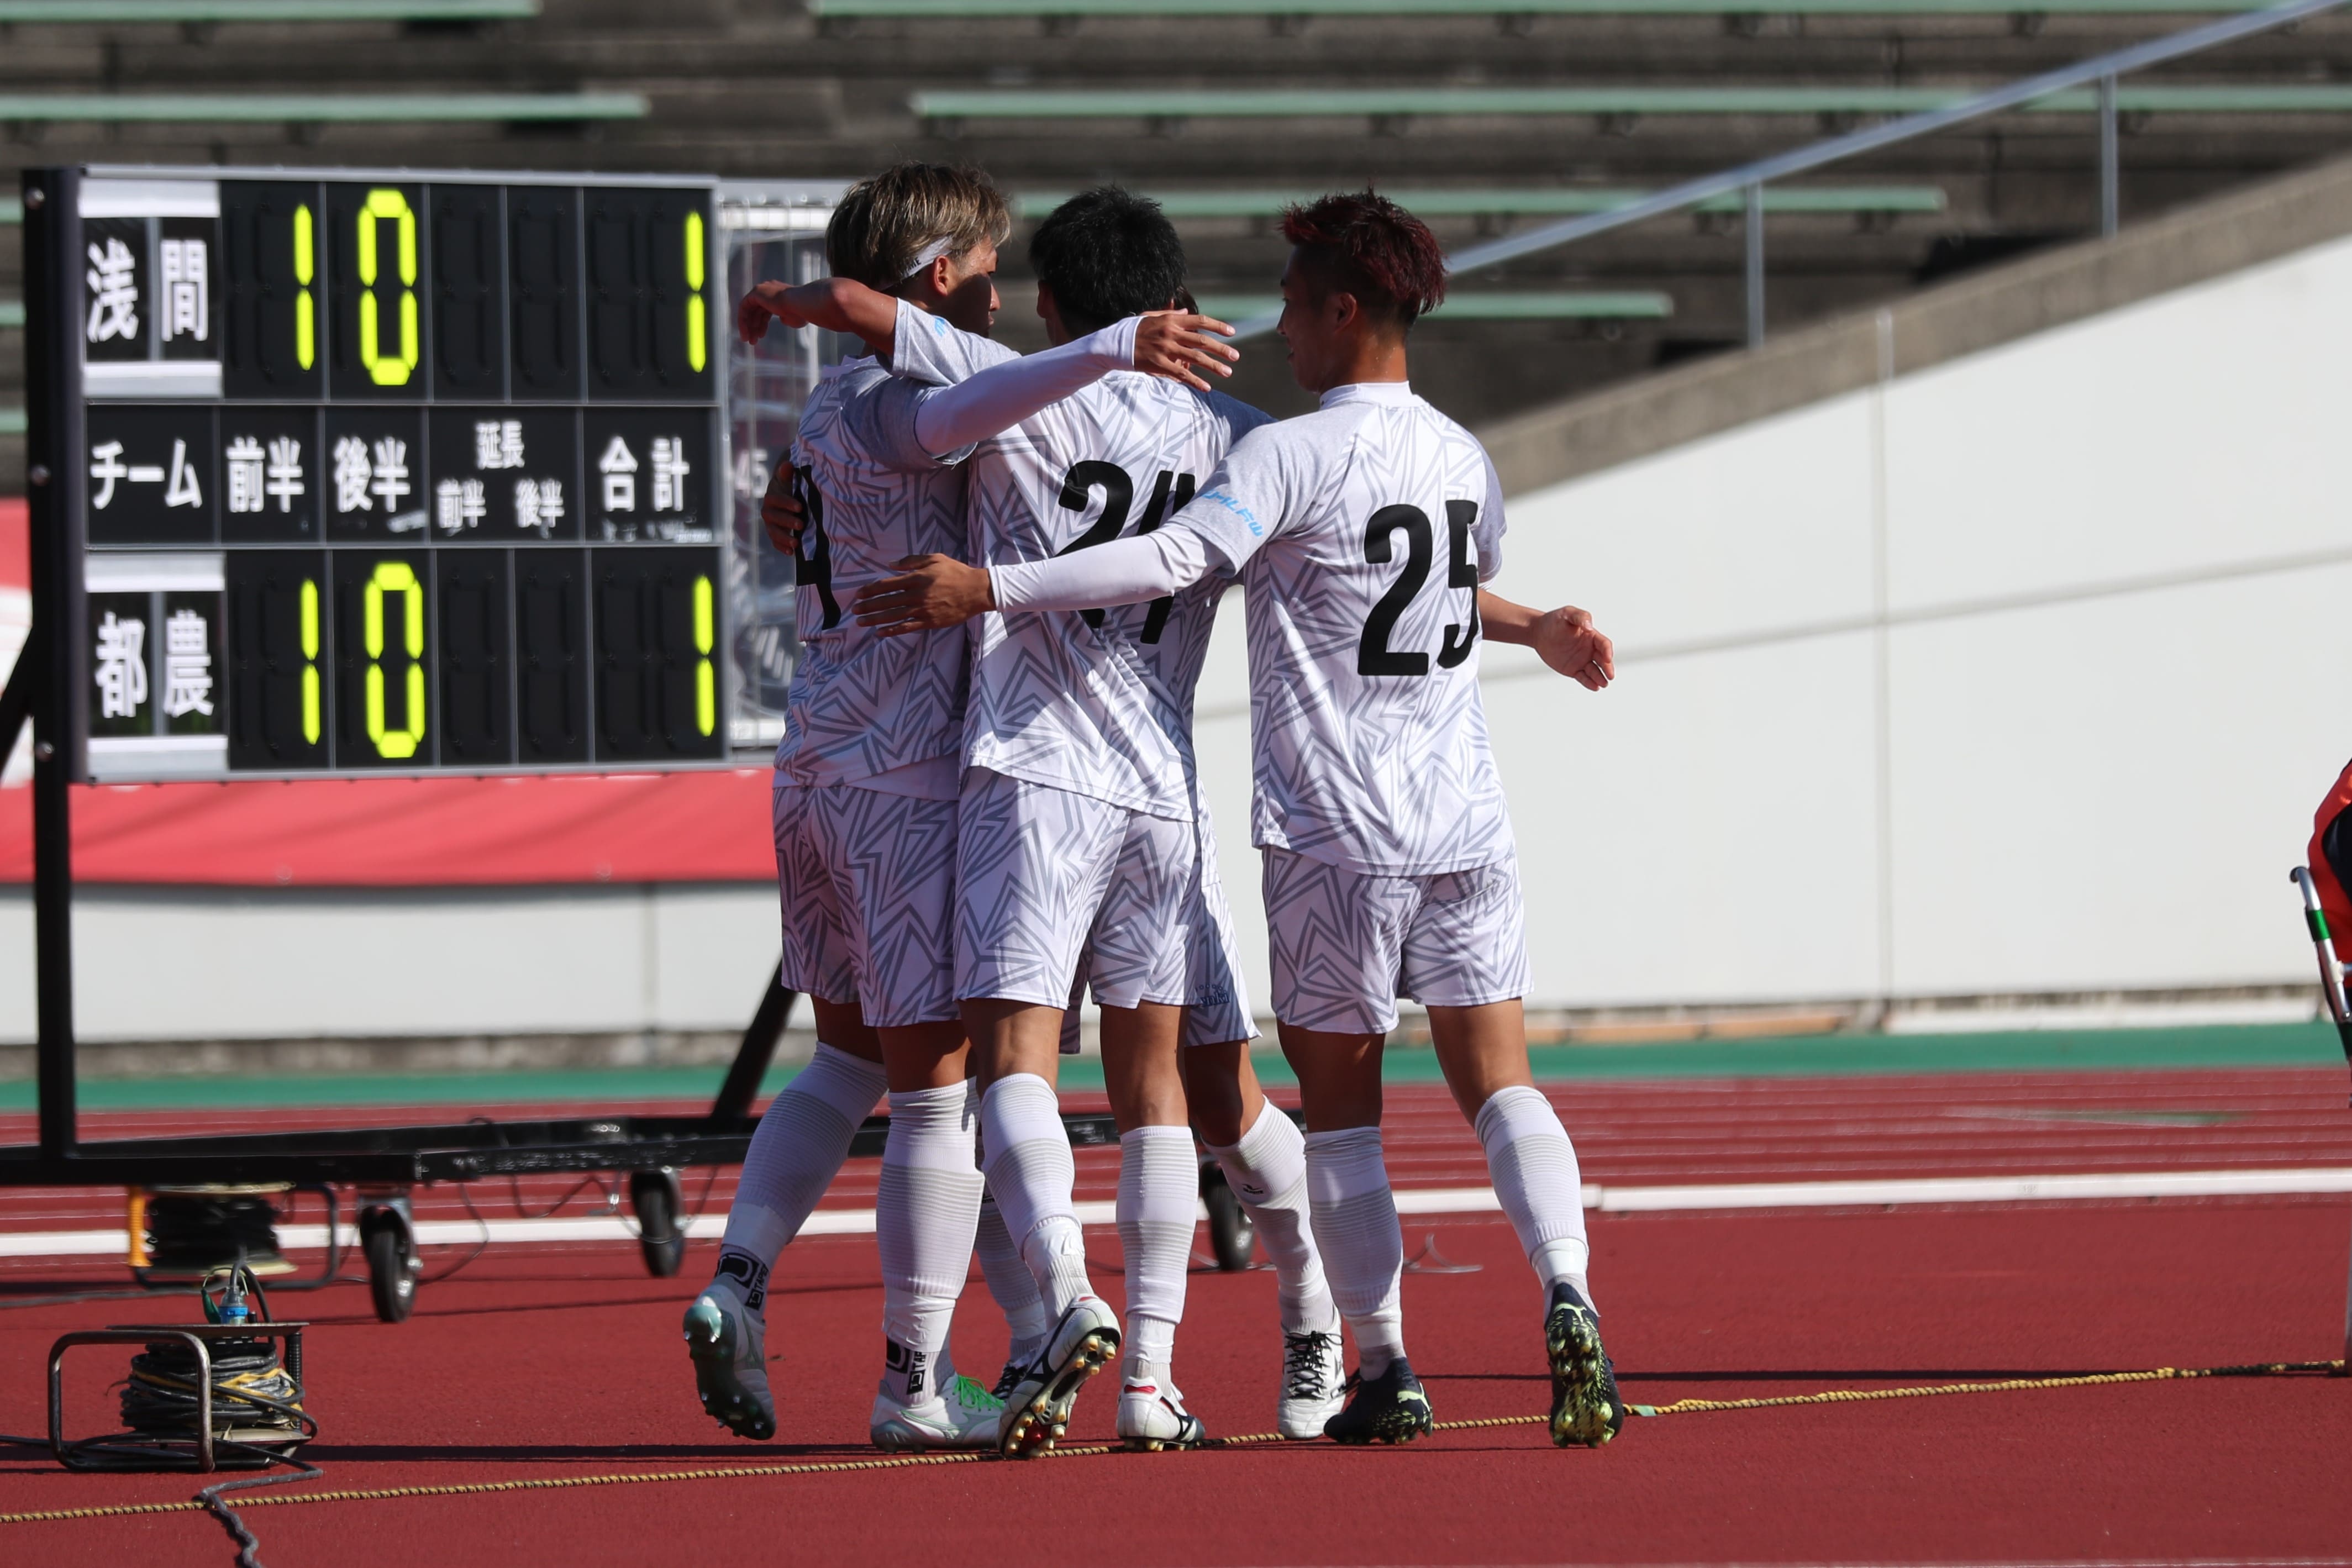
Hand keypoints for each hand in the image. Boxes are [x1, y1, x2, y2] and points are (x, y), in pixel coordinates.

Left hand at [737, 281, 808, 344]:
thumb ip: (787, 318)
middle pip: (756, 311)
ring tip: (750, 341)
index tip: (761, 336)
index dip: (762, 324)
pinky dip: (743, 320)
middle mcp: (769, 290)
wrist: (802, 303)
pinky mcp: (756, 292)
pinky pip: (744, 307)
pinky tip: (746, 332)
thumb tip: (782, 318)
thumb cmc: (801, 313)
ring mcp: (762, 290)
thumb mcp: (794, 318)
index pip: (765, 310)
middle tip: (753, 341)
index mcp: (779, 295)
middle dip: (754, 327)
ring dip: (748, 326)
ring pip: (749, 310)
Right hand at [761, 461, 806, 555]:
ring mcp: (770, 524)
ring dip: (784, 538)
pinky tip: (791, 553)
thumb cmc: (790, 486)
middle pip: (773, 518)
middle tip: (801, 524)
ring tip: (796, 543)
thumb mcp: (789, 479)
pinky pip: (775, 542)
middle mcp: (768, 511)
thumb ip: (787, 474)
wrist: (788, 497)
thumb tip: (787, 464)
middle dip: (786, 521)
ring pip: (773, 532)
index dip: (786, 503)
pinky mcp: (775, 534)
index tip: (799, 507)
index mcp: (771, 497)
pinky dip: (782, 547)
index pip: (775, 500)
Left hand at [851, 554, 994, 636]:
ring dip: (875, 619)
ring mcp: (922, 610)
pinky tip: (880, 633)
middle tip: (854, 610)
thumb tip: (891, 565)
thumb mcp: (934, 558)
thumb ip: (911, 561)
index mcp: (916, 578)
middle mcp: (916, 595)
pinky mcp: (929, 622)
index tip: (858, 594)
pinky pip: (907, 627)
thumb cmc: (956, 572)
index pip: (886, 585)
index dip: (870, 590)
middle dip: (868, 606)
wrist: (976, 591)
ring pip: (893, 616)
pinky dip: (892, 630)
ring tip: (861, 622)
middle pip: (886, 602)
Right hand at [1131, 311, 1238, 390]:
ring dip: (1214, 366)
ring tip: (1227, 372)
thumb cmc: (1135, 329)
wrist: (1114, 344)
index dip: (1218, 326)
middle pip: (1202, 341)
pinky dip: (1195, 381)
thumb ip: (1171, 313)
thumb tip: (1186, 311)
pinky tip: (1207, 387)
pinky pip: (1181, 374)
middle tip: (1235, 356)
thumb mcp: (1152, 316)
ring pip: (1196, 358)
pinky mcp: (1159, 365)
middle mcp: (1171, 333)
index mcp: (1171, 320)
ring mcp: (1165, 350)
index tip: (1232, 333)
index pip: (1200, 321)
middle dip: (1221, 349)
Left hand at [1531, 605, 1613, 690]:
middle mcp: (1590, 649)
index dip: (1608, 651)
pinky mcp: (1573, 670)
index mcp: (1592, 636)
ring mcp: (1582, 660)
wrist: (1539, 633)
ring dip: (1600, 678)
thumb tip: (1590, 627)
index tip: (1608, 658)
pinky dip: (1589, 683)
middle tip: (1610, 676)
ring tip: (1603, 684)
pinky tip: (1595, 687)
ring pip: (1595, 671)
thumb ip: (1580, 617)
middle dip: (1608, 668)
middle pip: (1603, 660)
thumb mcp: (1567, 614)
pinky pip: (1583, 678)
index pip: (1604, 644)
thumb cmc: (1554, 620)